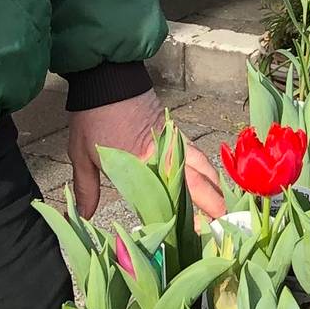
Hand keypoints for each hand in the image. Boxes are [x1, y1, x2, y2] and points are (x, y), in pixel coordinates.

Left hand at [68, 89, 225, 223]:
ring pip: (204, 166)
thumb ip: (87, 188)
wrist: (107, 79)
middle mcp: (166, 153)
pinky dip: (206, 170)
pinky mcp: (174, 131)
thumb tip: (83, 217)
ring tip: (223, 206)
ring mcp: (174, 140)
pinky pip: (196, 154)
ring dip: (215, 186)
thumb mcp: (83, 156)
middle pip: (200, 180)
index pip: (174, 194)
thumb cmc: (93, 118)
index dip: (192, 213)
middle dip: (215, 202)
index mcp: (144, 163)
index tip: (203, 230)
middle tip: (226, 223)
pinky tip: (208, 181)